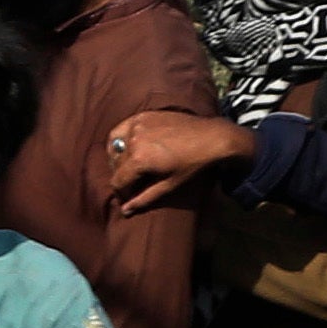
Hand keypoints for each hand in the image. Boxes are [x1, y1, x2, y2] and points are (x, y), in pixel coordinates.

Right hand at [97, 109, 256, 214]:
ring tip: (130, 164)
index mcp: (139, 160)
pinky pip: (122, 129)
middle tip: (133, 181)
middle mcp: (133, 141)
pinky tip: (132, 146)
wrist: (211, 137)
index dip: (121, 192)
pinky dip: (122, 139)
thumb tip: (125, 211)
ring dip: (118, 157)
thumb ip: (144, 198)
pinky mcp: (142, 116)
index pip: (117, 180)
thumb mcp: (169, 185)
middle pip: (115, 164)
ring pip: (114, 145)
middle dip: (121, 175)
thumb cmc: (193, 164)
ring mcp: (137, 125)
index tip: (128, 197)